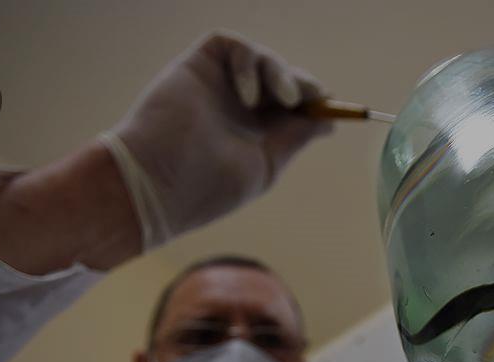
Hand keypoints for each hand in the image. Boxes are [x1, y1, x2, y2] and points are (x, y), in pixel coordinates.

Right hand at [106, 30, 331, 248]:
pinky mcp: (198, 64)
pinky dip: (250, 62)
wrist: (158, 182)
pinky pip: (233, 45)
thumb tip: (328, 121)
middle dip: (302, 85)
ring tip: (287, 99)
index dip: (316, 103)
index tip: (336, 108)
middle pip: (281, 78)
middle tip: (315, 98)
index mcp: (254, 132)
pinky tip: (249, 96)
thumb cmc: (209, 185)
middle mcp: (236, 105)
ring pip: (262, 60)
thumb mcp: (266, 164)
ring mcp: (217, 84)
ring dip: (282, 73)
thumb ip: (296, 136)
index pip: (293, 107)